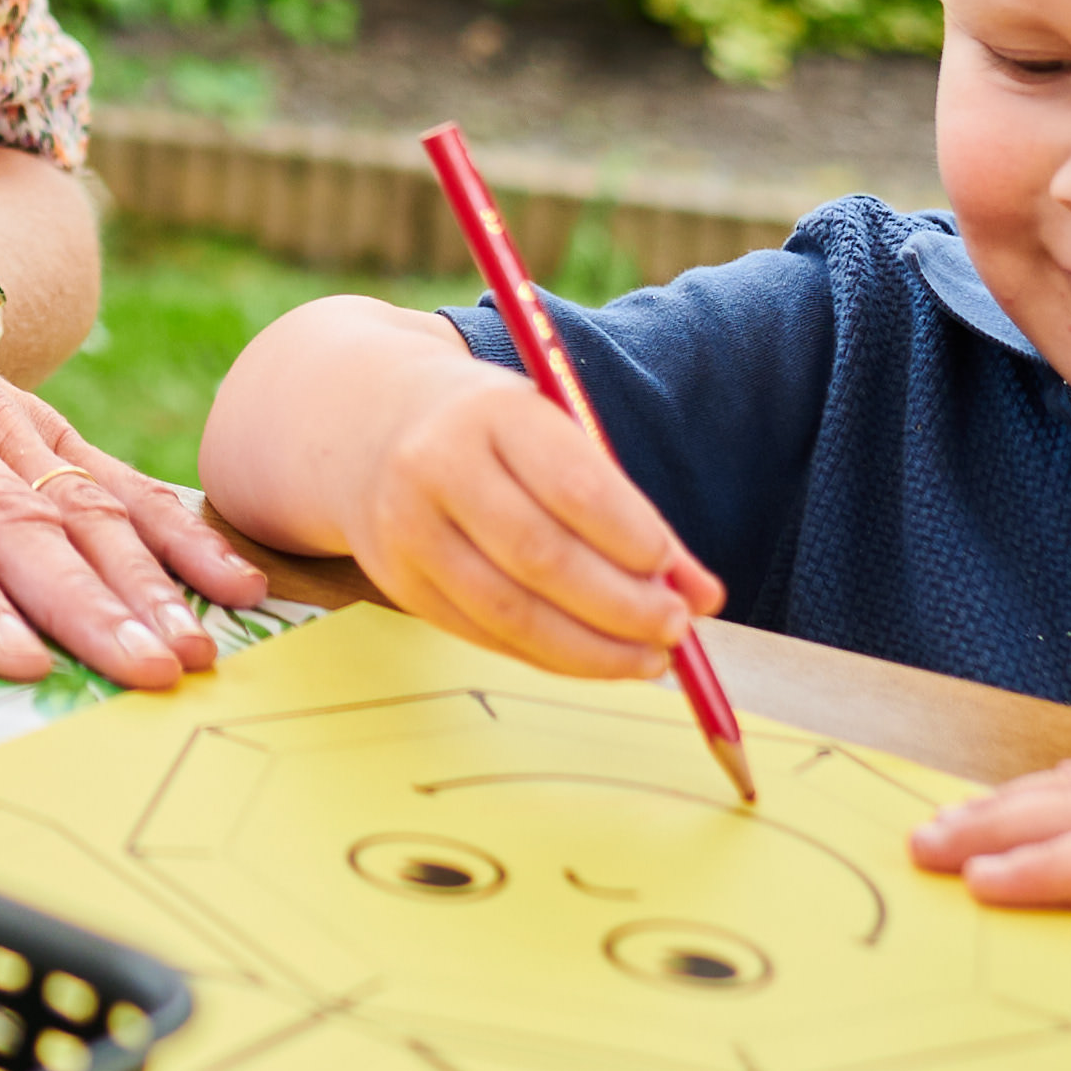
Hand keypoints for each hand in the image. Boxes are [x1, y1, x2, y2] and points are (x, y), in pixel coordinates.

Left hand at [0, 214, 270, 687]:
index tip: (16, 657)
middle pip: (11, 523)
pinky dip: (180, 527)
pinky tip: (239, 582)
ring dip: (145, 577)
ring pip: (76, 503)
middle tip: (143, 669)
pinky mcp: (37, 420)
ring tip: (197, 645)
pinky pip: (115, 475)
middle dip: (84, 603)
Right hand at [336, 345, 724, 678]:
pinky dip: (550, 656)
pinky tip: (594, 658)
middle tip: (676, 628)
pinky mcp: (397, 583)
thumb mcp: (553, 434)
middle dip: (620, 604)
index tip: (678, 574)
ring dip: (591, 648)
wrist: (367, 426)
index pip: (571, 483)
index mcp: (489, 411)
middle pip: (539, 555)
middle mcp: (437, 467)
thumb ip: (626, 510)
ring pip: (509, 610)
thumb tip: (703, 594)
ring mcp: (407, 530)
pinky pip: (485, 634)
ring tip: (650, 659)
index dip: (631, 537)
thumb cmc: (491, 431)